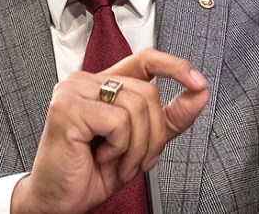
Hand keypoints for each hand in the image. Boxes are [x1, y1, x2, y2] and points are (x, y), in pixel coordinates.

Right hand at [11, 49, 209, 212]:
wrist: (59, 200)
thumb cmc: (91, 171)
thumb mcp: (142, 143)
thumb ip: (169, 118)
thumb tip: (199, 94)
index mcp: (104, 85)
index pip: (145, 60)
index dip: (175, 67)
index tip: (198, 83)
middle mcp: (87, 81)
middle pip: (147, 92)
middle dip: (153, 135)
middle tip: (136, 160)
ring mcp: (74, 90)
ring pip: (136, 107)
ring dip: (136, 147)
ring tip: (116, 161)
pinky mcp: (67, 106)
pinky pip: (118, 122)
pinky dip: (119, 147)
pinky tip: (100, 156)